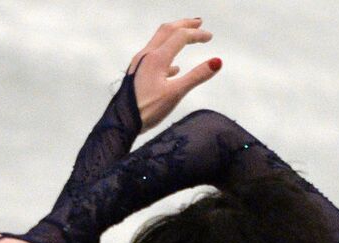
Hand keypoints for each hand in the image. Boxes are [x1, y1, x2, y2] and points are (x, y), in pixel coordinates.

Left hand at [127, 18, 220, 132]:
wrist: (121, 123)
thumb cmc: (146, 110)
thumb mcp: (176, 94)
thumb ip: (197, 76)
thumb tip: (217, 62)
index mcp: (156, 58)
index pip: (181, 36)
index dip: (197, 34)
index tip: (210, 37)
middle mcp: (146, 56)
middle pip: (167, 31)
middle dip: (184, 24)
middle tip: (198, 23)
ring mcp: (139, 64)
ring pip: (158, 42)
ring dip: (174, 36)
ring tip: (187, 38)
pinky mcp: (136, 74)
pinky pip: (153, 57)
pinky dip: (167, 55)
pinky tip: (173, 69)